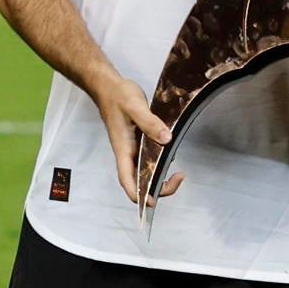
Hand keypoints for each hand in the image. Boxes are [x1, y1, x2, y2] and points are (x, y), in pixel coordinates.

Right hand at [90, 70, 181, 205]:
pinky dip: (160, 161)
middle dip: (158, 187)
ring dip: (159, 176)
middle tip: (179, 178)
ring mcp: (132, 148)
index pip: (128, 182)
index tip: (154, 201)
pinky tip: (172, 155)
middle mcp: (127, 153)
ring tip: (179, 174)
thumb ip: (150, 123)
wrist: (109, 87)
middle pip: (139, 181)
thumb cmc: (118, 96)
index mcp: (123, 150)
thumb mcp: (135, 107)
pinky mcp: (138, 140)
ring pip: (145, 171)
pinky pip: (149, 157)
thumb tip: (166, 140)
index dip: (139, 196)